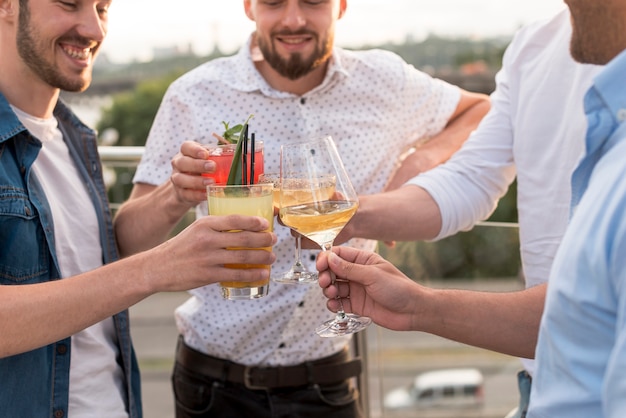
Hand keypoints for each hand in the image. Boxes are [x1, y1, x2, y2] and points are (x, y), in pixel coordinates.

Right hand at [146, 214, 276, 291]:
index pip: (235, 219)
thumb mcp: (196, 230)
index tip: (266, 224)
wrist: (158, 267)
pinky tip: (262, 274)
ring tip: (272, 257)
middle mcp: (207, 239)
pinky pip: (236, 274)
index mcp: (205, 224)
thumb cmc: (181, 247)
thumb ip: (216, 228)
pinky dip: (252, 274)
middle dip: (264, 240)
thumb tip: (244, 228)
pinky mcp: (207, 275)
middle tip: (273, 240)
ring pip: (243, 256)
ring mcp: (208, 258)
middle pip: (243, 238)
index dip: (254, 221)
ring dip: (262, 257)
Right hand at [169, 141, 215, 205]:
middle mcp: (179, 164)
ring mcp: (177, 179)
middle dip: (198, 165)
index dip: (195, 150)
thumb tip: (242, 153)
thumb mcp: (209, 159)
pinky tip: (207, 194)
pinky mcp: (180, 193)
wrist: (188, 188)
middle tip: (213, 167)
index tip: (205, 154)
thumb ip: (219, 156)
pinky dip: (197, 194)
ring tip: (211, 182)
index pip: (186, 147)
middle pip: (182, 162)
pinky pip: (186, 194)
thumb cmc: (202, 170)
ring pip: (181, 179)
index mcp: (186, 152)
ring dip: (196, 181)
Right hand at [317, 246, 419, 330]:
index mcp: (363, 260)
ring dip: (329, 290)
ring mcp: (356, 289)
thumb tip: (330, 258)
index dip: (326, 259)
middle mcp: (358, 273)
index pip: (339, 254)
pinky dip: (333, 304)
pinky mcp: (357, 305)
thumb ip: (349, 268)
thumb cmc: (398, 288)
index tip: (320, 266)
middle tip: (325, 282)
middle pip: (333, 271)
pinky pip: (339, 303)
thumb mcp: (372, 275)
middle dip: (326, 276)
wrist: (412, 311)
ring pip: (334, 287)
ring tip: (333, 294)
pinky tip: (335, 305)